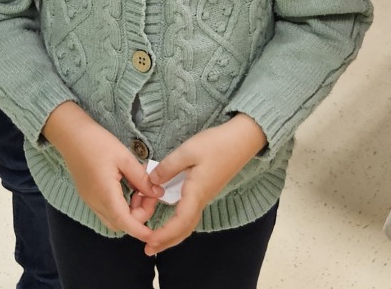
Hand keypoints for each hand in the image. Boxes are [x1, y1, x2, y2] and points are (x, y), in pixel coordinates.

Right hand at [42, 101, 159, 242]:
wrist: (70, 134)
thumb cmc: (97, 142)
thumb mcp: (124, 158)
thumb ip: (141, 179)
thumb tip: (157, 193)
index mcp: (106, 195)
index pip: (126, 223)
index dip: (142, 231)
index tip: (156, 230)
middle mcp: (96, 203)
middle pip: (121, 225)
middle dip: (139, 217)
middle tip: (150, 194)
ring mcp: (90, 201)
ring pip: (114, 219)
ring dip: (130, 212)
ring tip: (141, 189)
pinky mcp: (88, 196)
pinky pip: (107, 211)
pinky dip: (121, 207)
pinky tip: (129, 188)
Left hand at [139, 114, 267, 254]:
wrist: (242, 140)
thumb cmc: (217, 144)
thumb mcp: (188, 150)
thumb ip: (168, 167)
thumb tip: (151, 181)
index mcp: (196, 192)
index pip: (180, 222)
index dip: (164, 234)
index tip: (149, 241)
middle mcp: (201, 199)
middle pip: (184, 229)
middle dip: (166, 242)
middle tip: (149, 250)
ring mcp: (204, 196)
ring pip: (188, 223)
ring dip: (172, 235)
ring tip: (156, 241)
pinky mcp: (205, 191)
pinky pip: (190, 214)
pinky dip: (178, 224)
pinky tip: (170, 222)